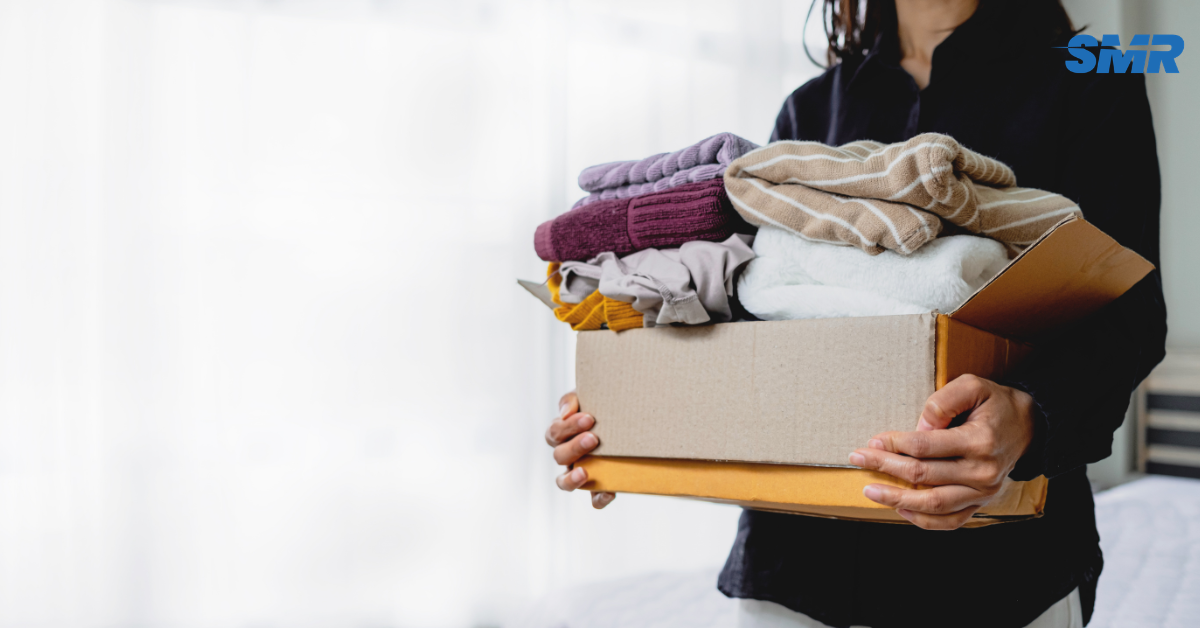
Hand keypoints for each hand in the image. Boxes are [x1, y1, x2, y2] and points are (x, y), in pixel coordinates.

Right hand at [545, 391, 614, 508]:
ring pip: (563, 482)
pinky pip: (593, 499)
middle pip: (559, 456)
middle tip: (594, 438)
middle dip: (575, 447)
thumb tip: (566, 412)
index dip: (568, 427)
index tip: (589, 418)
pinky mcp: (596, 488)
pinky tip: (610, 493)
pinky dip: (599, 499)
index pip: (555, 432)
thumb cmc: (600, 408)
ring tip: (585, 472)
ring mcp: (579, 472)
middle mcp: (567, 455)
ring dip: (572, 478)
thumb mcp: (587, 398)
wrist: (625, 419)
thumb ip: (572, 400)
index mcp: (561, 434)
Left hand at [848, 374, 1035, 529]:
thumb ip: (943, 401)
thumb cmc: (996, 404)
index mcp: (979, 440)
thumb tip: (919, 426)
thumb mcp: (973, 386)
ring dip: (897, 499)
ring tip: (871, 491)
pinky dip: (923, 520)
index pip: (925, 447)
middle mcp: (983, 471)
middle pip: (923, 475)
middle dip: (885, 467)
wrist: (1029, 426)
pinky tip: (900, 509)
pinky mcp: (981, 503)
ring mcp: (983, 492)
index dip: (894, 445)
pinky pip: (951, 521)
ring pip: (934, 504)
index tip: (872, 442)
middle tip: (858, 460)